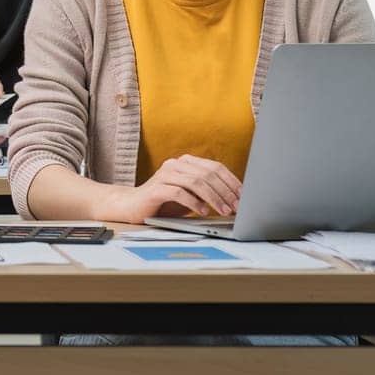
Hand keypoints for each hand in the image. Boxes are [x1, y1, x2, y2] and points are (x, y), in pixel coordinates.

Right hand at [102, 155, 240, 223]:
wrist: (131, 207)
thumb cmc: (163, 203)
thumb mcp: (189, 196)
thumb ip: (206, 193)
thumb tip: (233, 200)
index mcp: (186, 162)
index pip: (215, 167)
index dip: (231, 181)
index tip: (243, 196)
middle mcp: (176, 164)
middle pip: (208, 173)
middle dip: (225, 191)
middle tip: (236, 206)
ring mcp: (165, 174)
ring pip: (196, 182)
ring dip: (213, 197)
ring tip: (223, 211)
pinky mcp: (156, 188)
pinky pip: (179, 192)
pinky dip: (193, 202)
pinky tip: (202, 211)